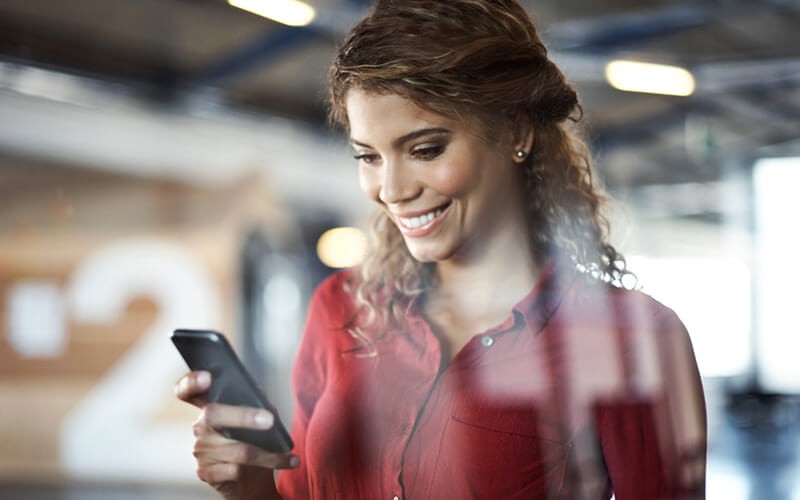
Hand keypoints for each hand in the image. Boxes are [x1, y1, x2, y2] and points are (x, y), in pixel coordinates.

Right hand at [175, 371, 299, 498]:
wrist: (249, 480)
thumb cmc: (252, 442)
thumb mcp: (255, 418)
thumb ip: (256, 403)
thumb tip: (261, 397)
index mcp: (209, 406)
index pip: (188, 390)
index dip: (192, 381)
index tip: (207, 377)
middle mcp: (200, 427)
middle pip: (213, 415)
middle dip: (243, 416)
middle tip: (269, 420)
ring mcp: (201, 451)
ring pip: (237, 450)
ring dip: (269, 455)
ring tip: (289, 455)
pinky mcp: (207, 473)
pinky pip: (236, 470)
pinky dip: (265, 468)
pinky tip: (280, 465)